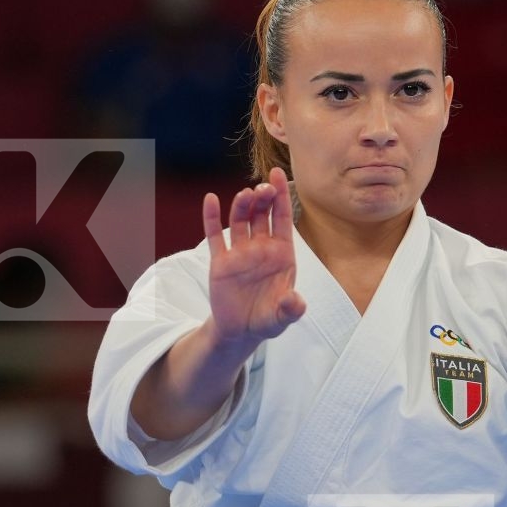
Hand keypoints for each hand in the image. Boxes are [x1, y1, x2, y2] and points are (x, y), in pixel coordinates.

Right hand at [202, 167, 306, 349]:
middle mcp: (261, 248)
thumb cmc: (267, 319)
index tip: (278, 174)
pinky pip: (215, 236)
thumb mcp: (283, 318)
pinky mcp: (220, 262)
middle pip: (262, 215)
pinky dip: (211, 218)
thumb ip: (291, 308)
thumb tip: (296, 302)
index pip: (283, 218)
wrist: (241, 332)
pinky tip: (210, 200)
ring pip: (240, 221)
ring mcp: (240, 253)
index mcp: (282, 253)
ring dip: (242, 206)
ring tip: (245, 195)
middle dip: (263, 198)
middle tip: (262, 188)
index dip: (281, 196)